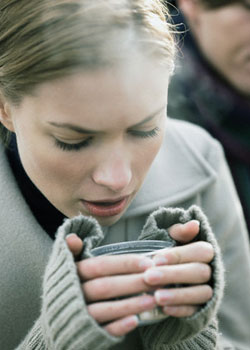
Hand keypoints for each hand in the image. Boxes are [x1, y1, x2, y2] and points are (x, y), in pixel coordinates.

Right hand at [65, 220, 213, 335]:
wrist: (53, 321)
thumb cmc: (68, 286)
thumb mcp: (66, 266)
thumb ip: (72, 251)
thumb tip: (74, 238)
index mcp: (72, 274)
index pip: (99, 266)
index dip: (123, 264)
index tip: (147, 262)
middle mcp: (74, 295)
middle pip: (104, 287)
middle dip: (132, 283)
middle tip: (156, 279)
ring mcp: (79, 316)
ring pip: (104, 310)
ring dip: (129, 305)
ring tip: (153, 299)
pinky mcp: (85, 335)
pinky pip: (102, 332)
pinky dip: (119, 326)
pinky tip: (136, 321)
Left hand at [145, 220, 213, 317]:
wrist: (166, 277)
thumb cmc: (169, 254)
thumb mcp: (172, 239)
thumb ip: (180, 232)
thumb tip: (193, 224)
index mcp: (205, 251)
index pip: (199, 251)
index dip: (178, 255)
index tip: (155, 259)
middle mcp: (211, 270)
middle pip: (199, 272)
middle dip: (173, 274)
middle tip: (148, 277)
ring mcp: (209, 290)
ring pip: (201, 293)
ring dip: (177, 295)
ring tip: (156, 296)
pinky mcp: (203, 309)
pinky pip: (196, 311)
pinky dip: (180, 310)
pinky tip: (164, 309)